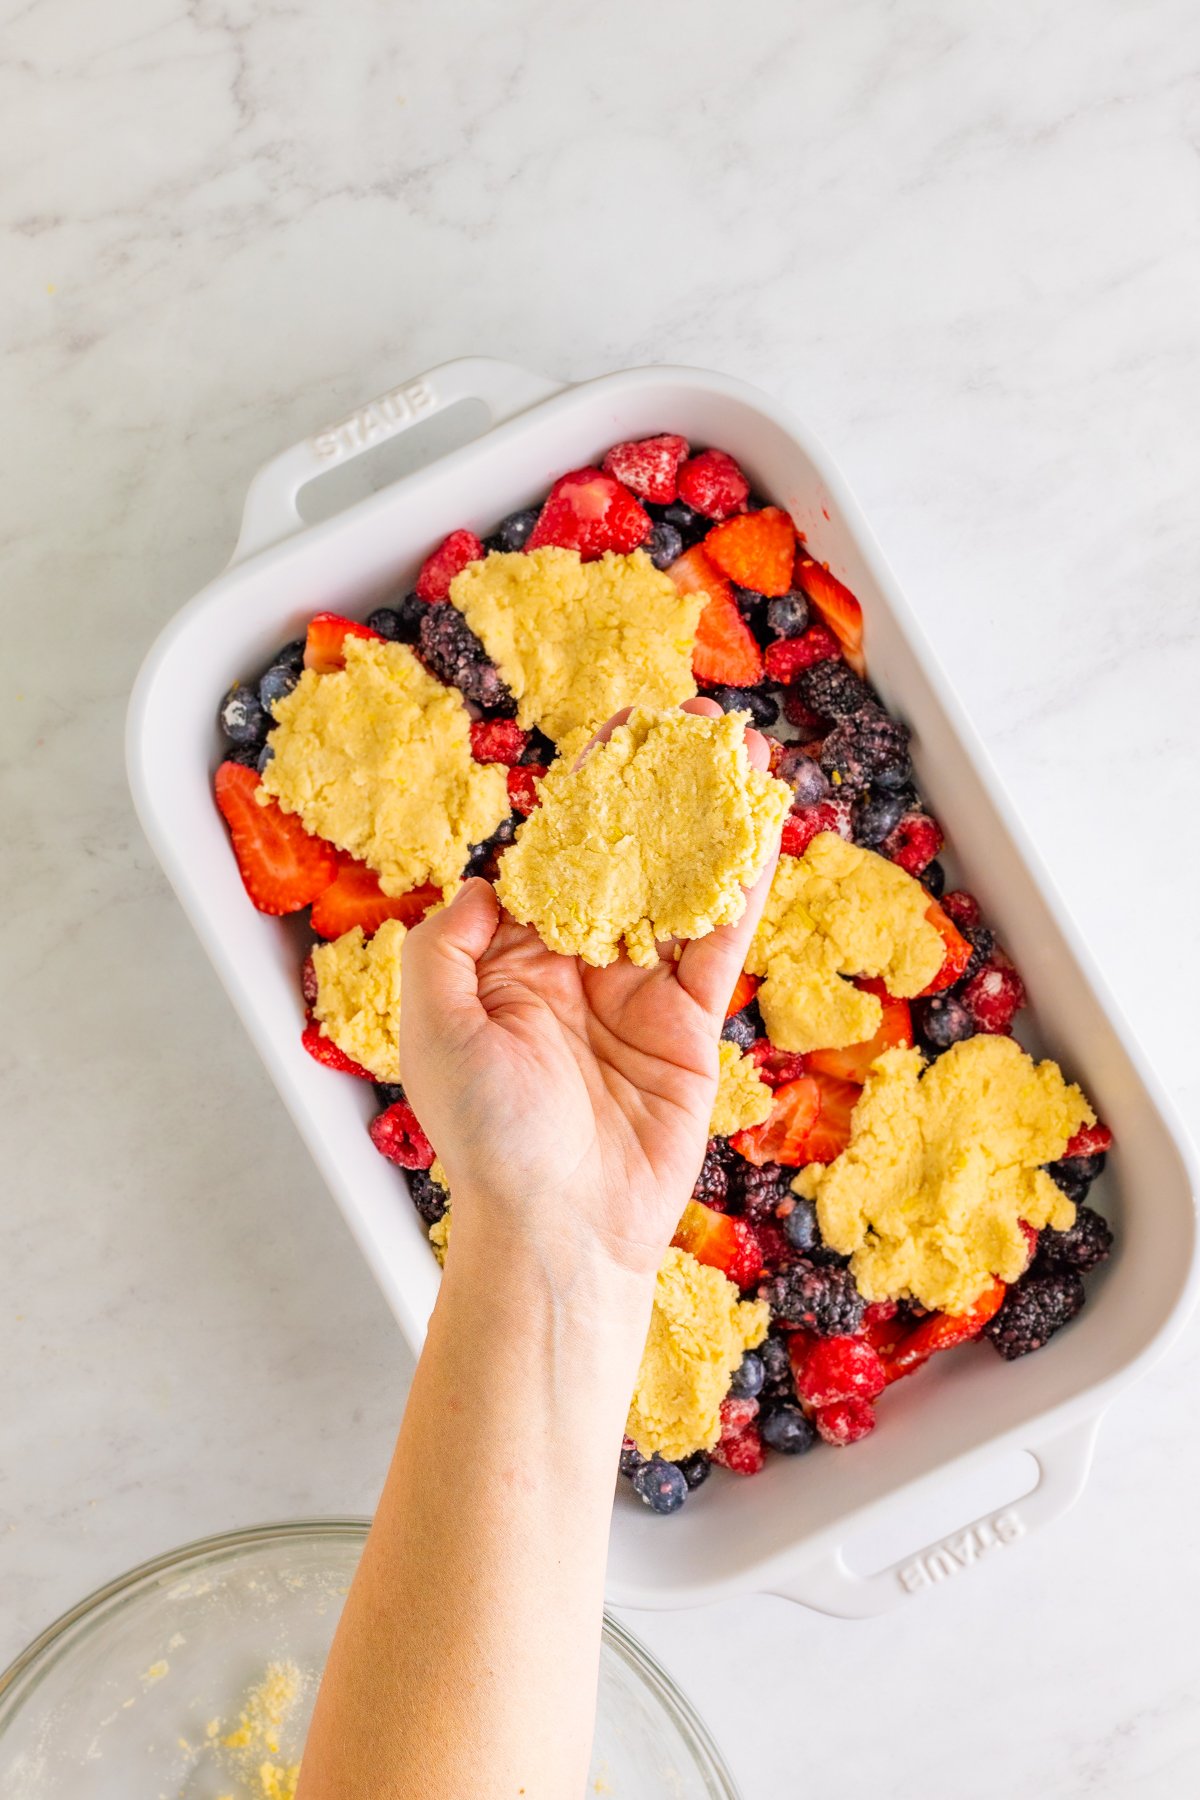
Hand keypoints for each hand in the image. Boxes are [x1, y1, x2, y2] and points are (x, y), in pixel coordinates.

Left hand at [399, 699, 779, 1285]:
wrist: (557, 1227)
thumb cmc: (487, 1137)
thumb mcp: (434, 1027)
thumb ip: (447, 942)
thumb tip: (488, 880)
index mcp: (511, 958)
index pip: (554, 854)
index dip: (586, 789)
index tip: (618, 730)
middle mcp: (576, 964)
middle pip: (624, 855)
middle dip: (658, 788)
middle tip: (692, 723)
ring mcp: (637, 992)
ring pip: (680, 888)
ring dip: (712, 821)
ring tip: (744, 756)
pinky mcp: (689, 1024)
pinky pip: (719, 942)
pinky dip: (744, 886)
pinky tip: (765, 830)